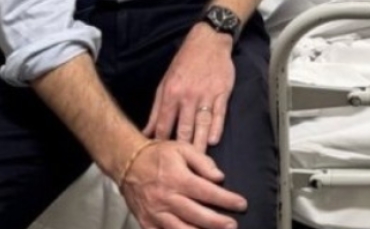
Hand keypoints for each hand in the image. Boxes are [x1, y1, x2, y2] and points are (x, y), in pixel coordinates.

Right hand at [120, 139, 246, 228]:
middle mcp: (167, 199)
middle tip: (233, 226)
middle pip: (196, 215)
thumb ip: (203, 162)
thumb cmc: (158, 155)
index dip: (226, 200)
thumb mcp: (182, 148)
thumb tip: (219, 177)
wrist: (127, 163)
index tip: (242, 205)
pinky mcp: (146, 222)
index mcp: (178, 179)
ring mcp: (155, 213)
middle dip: (217, 222)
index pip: (207, 192)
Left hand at [145, 24, 235, 151]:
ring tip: (198, 161)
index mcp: (171, 94)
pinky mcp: (222, 92)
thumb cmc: (185, 62)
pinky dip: (216, 128)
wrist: (208, 41)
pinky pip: (219, 114)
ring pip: (202, 124)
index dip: (161, 143)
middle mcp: (188, 96)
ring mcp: (206, 94)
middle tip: (180, 169)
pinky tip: (214, 140)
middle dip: (181, 149)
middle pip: (184, 128)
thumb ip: (157, 109)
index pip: (164, 125)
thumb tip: (147, 131)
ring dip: (200, 143)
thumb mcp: (165, 83)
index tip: (160, 158)